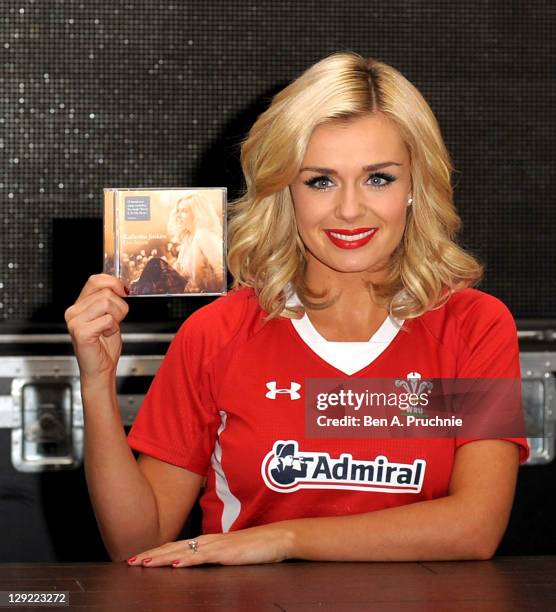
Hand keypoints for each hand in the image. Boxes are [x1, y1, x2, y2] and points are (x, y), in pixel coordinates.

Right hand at [64, 274, 128, 382]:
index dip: (113, 282)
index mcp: (79, 305)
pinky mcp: (81, 331)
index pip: (95, 280)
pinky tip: (106, 335)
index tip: (123, 292)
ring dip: (116, 317)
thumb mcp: (110, 317)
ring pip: (107, 303)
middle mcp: (73, 311)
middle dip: (119, 306)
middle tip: (115, 321)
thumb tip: (120, 286)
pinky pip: (107, 319)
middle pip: (106, 292)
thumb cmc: (104, 346)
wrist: (100, 369)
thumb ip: (110, 300)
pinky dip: (113, 327)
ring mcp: (75, 321)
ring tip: (109, 328)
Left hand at [126, 523, 294, 566]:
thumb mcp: (228, 554)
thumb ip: (212, 556)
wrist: (277, 538)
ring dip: (161, 556)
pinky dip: (187, 559)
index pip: (176, 546)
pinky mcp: (226, 553)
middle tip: (130, 560)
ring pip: (183, 551)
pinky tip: (175, 563)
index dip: (156, 551)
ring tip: (143, 562)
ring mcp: (216, 545)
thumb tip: (194, 562)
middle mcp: (208, 540)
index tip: (139, 557)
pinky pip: (203, 556)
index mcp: (207, 541)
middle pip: (173, 547)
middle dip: (151, 554)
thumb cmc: (255, 547)